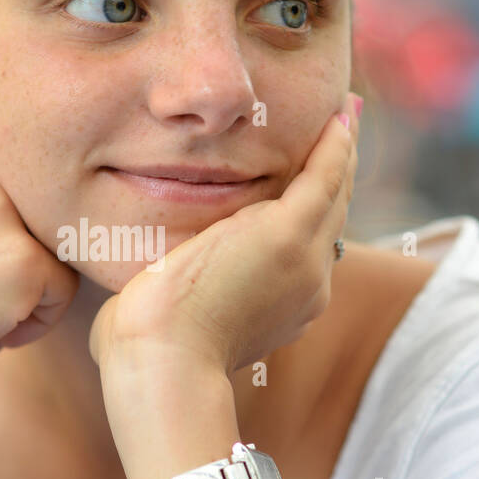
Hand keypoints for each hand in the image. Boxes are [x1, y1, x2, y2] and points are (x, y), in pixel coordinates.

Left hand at [89, 98, 359, 377]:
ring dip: (340, 153)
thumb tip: (136, 297)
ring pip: (333, 196)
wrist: (162, 364)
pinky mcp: (289, 234)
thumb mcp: (167, 321)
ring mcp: (305, 261)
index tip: (305, 184)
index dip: (308, 214)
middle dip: (335, 177)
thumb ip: (166, 299)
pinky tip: (337, 114)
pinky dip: (334, 144)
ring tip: (343, 116)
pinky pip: (326, 176)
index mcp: (283, 308)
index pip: (305, 250)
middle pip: (329, 220)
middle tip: (340, 134)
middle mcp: (308, 287)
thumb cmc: (145, 355)